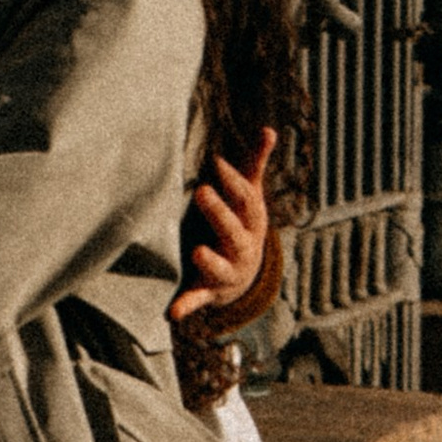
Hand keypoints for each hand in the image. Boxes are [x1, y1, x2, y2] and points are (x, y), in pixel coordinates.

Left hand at [172, 126, 277, 321]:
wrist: (246, 275)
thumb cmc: (241, 224)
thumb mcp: (249, 197)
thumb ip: (254, 164)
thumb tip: (269, 129)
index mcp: (251, 221)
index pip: (246, 199)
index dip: (232, 181)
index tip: (215, 162)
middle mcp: (243, 246)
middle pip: (234, 230)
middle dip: (219, 212)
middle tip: (201, 192)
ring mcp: (227, 270)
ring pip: (221, 266)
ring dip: (209, 261)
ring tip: (197, 252)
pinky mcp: (210, 290)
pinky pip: (199, 299)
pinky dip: (187, 306)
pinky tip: (173, 312)